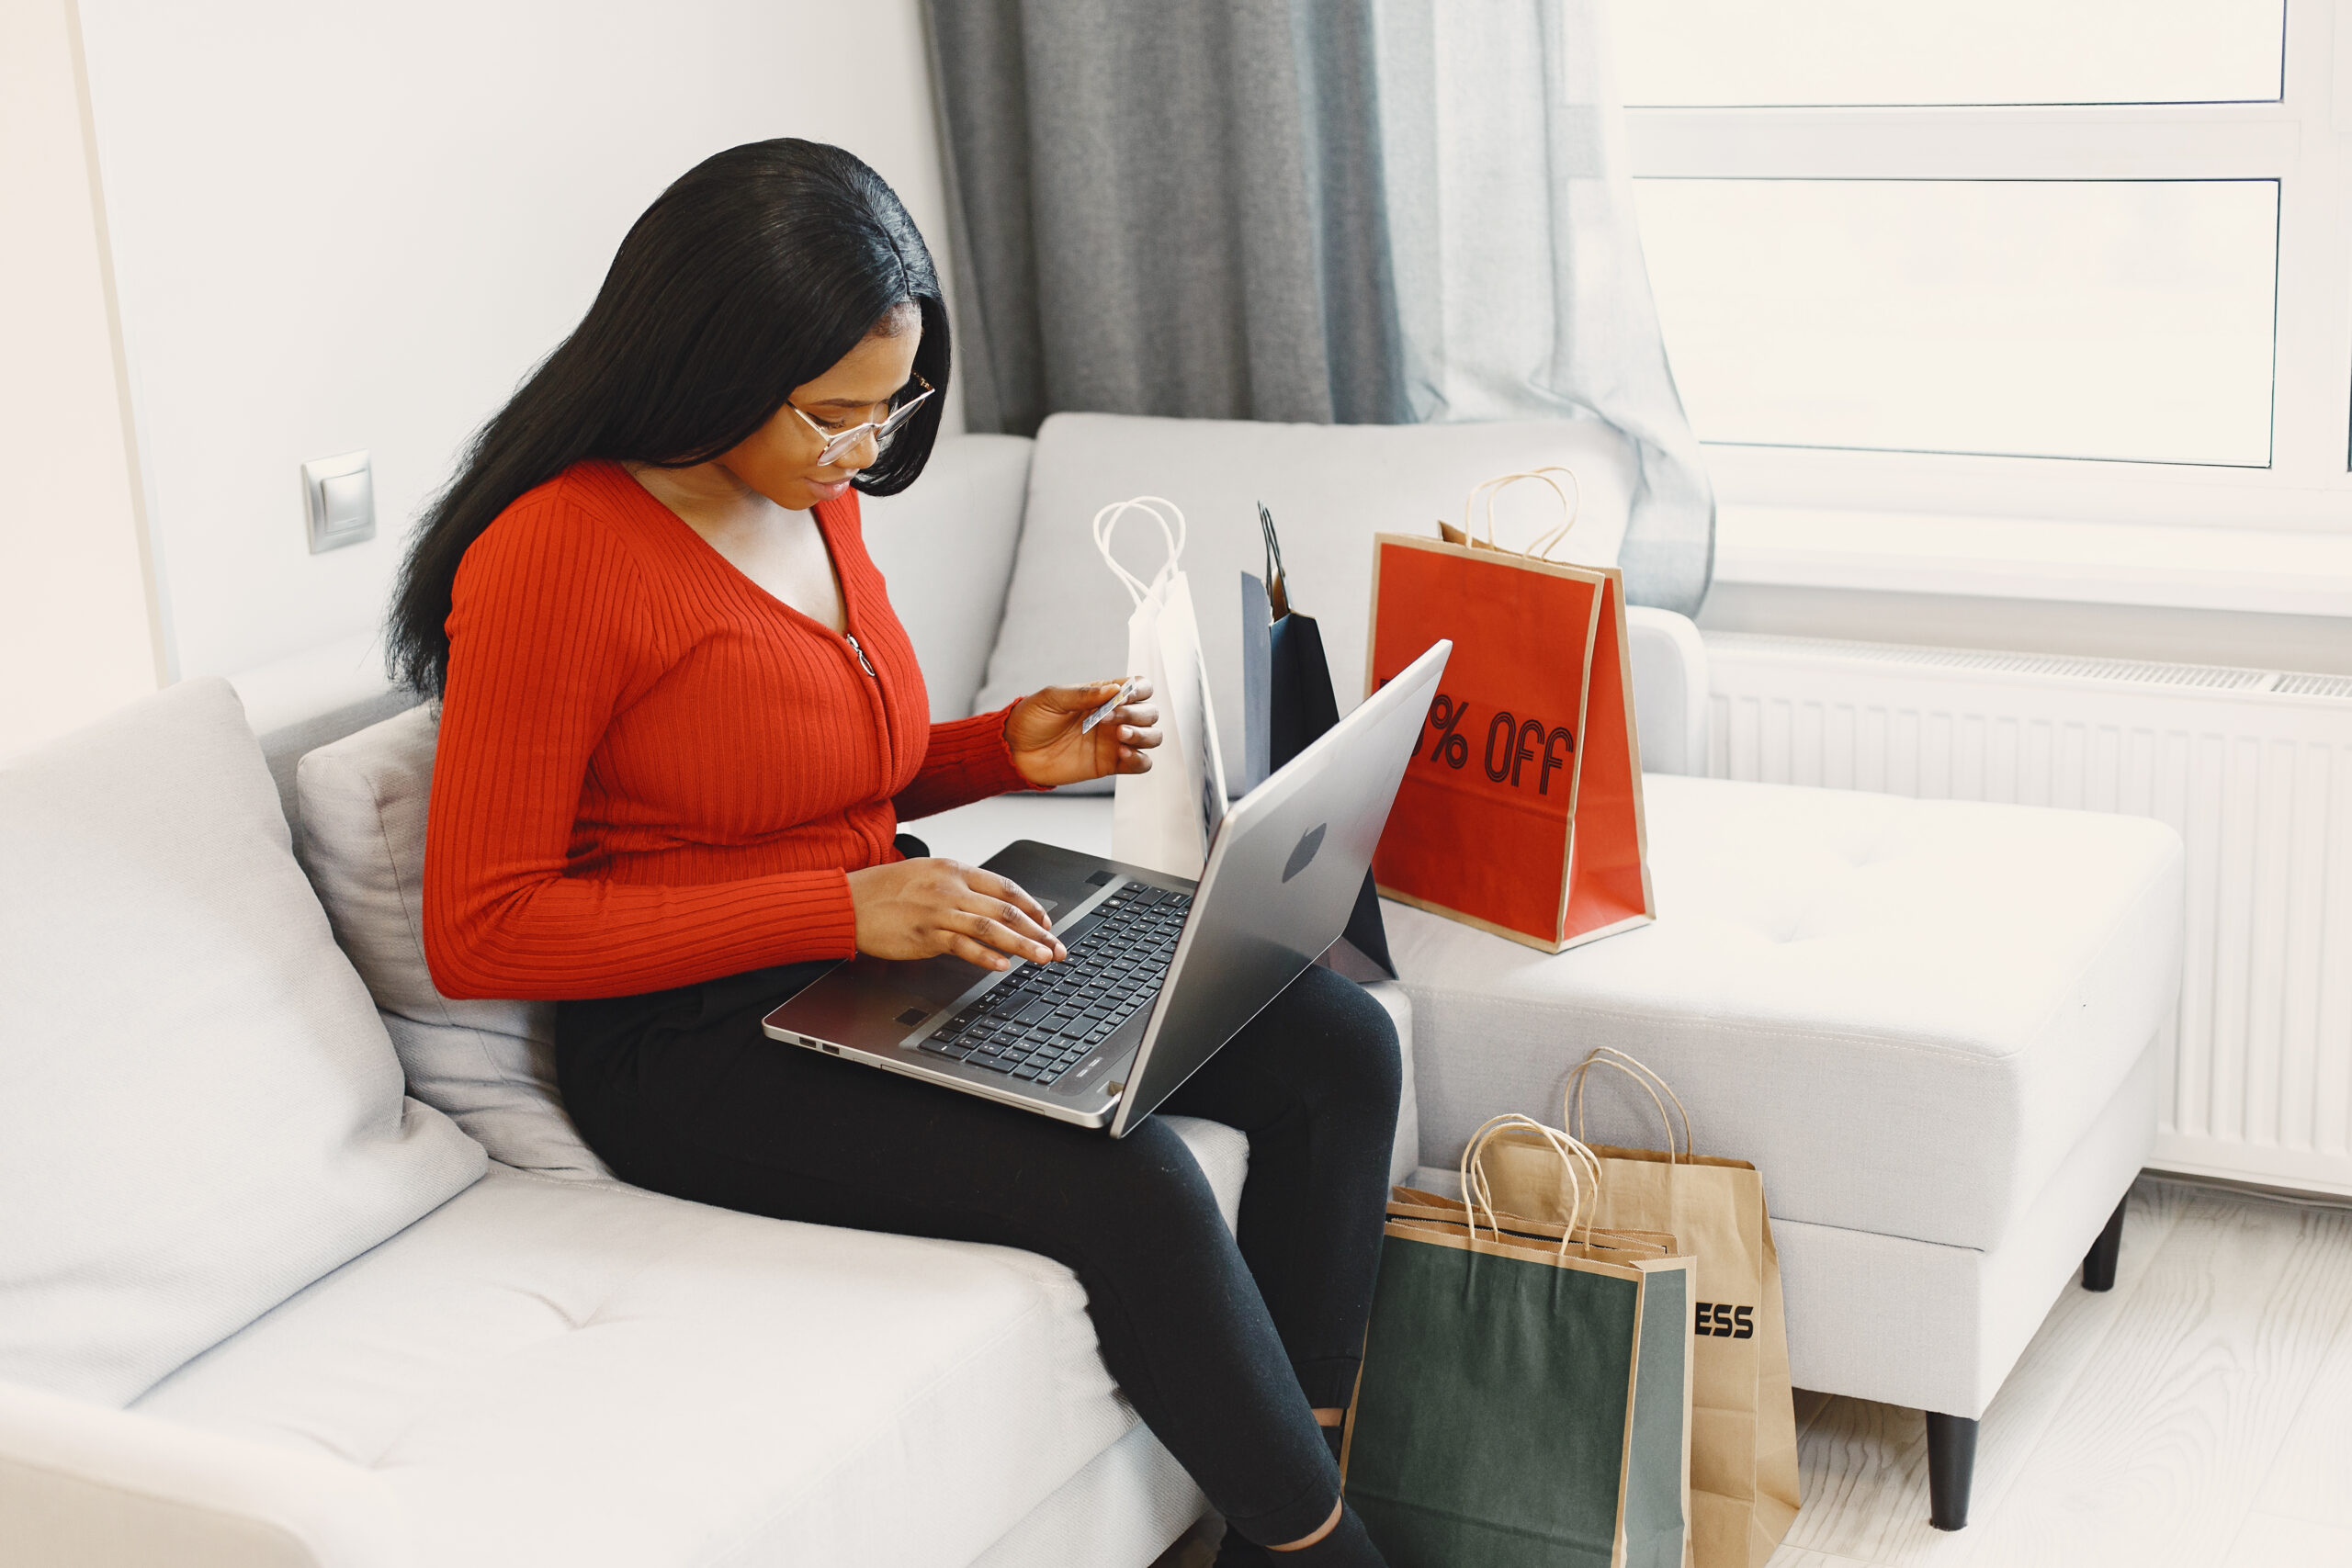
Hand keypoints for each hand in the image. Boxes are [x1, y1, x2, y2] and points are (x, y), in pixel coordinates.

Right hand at [845, 857, 1066, 971]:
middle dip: (1037, 930)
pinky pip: (963, 946)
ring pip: (991, 927)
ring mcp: (939, 911)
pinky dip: (986, 956)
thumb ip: (960, 887)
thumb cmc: (885, 890)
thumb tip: (991, 906)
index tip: (1047, 922)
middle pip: (1006, 909)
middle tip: (1057, 946)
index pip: (1005, 886)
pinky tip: (1003, 965)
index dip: (1031, 905)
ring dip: (1022, 945)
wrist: (849, 901)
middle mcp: (951, 887)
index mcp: (955, 869)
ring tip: (1042, 957)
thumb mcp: (928, 875)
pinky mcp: (925, 935)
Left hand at [1006, 678, 1161, 787]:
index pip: (1140, 688)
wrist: (1015, 750)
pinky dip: (1139, 759)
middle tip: (1110, 719)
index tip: (1125, 696)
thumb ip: (1083, 695)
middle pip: (1150, 713)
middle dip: (1138, 715)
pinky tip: (1122, 754)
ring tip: (1120, 736)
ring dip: (1144, 735)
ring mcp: (1114, 741)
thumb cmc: (1032, 718)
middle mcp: (1114, 717)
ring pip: (1152, 737)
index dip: (1141, 690)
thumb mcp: (1053, 698)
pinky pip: (1141, 764)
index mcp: (1104, 696)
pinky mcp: (1110, 764)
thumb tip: (1114, 690)